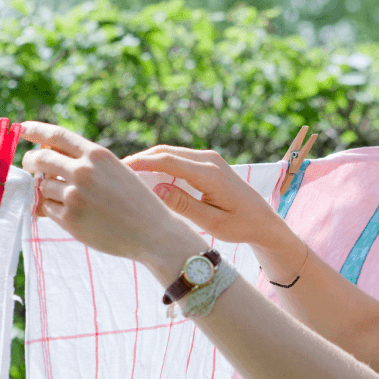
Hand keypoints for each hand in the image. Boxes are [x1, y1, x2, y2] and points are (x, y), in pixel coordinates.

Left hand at [19, 122, 196, 263]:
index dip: (35, 130)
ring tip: (68, 199)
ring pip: (42, 186)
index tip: (23, 129)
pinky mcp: (70, 219)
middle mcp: (83, 172)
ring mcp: (75, 196)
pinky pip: (47, 208)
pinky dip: (52, 209)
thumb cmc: (137, 202)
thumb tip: (49, 154)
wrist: (154, 233)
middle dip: (31, 160)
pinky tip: (72, 214)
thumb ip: (87, 162)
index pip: (57, 136)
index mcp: (97, 155)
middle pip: (41, 159)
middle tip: (30, 164)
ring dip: (46, 190)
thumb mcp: (117, 171)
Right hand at [123, 143, 282, 248]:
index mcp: (210, 174)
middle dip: (140, 159)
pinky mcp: (210, 163)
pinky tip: (146, 175)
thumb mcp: (212, 222)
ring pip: (171, 153)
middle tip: (114, 170)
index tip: (119, 168)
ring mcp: (211, 159)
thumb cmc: (240, 226)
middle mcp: (210, 160)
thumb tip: (157, 188)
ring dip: (149, 160)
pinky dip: (162, 164)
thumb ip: (185, 205)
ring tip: (125, 173)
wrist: (264, 221)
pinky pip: (180, 159)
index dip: (141, 162)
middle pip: (166, 152)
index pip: (168, 161)